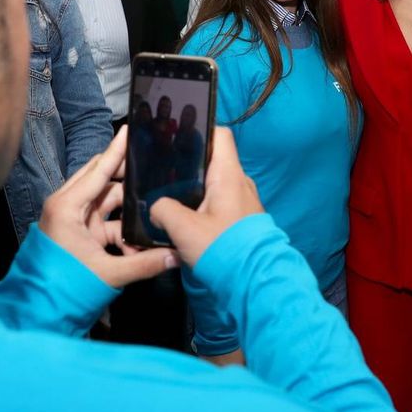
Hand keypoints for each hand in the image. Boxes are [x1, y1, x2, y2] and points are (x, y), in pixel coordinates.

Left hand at [39, 126, 176, 288]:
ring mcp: (73, 221)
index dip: (117, 150)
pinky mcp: (79, 236)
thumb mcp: (108, 274)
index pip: (98, 170)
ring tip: (152, 207)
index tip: (131, 130)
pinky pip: (107, 223)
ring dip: (128, 208)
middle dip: (127, 174)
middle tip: (152, 163)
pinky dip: (123, 228)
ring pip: (107, 203)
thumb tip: (177, 255)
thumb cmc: (65, 289)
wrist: (41, 315)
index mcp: (66, 207)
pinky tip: (139, 239)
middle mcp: (67, 207)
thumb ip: (146, 263)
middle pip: (102, 180)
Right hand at [149, 127, 263, 266]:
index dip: (199, 129)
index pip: (220, 135)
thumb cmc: (223, 249)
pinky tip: (185, 216)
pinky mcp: (242, 219)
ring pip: (215, 183)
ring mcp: (243, 201)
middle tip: (163, 168)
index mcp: (229, 175)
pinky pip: (220, 201)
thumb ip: (163, 210)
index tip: (176, 136)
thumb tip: (156, 207)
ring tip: (169, 193)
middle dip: (189, 162)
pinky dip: (203, 203)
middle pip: (213, 160)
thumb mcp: (184, 229)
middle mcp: (240, 182)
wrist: (255, 282)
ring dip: (195, 187)